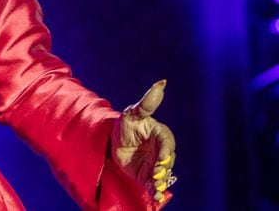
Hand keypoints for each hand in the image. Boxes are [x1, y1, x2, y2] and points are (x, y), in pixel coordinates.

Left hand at [111, 80, 176, 203]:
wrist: (112, 141)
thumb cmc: (125, 124)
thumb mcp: (133, 113)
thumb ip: (148, 103)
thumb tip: (161, 82)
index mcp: (161, 135)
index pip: (167, 144)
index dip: (166, 152)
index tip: (161, 159)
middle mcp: (161, 151)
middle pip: (167, 162)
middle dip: (164, 169)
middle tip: (158, 174)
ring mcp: (156, 164)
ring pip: (163, 175)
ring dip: (161, 183)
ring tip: (156, 189)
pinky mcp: (148, 176)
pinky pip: (155, 185)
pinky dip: (156, 191)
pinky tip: (155, 196)